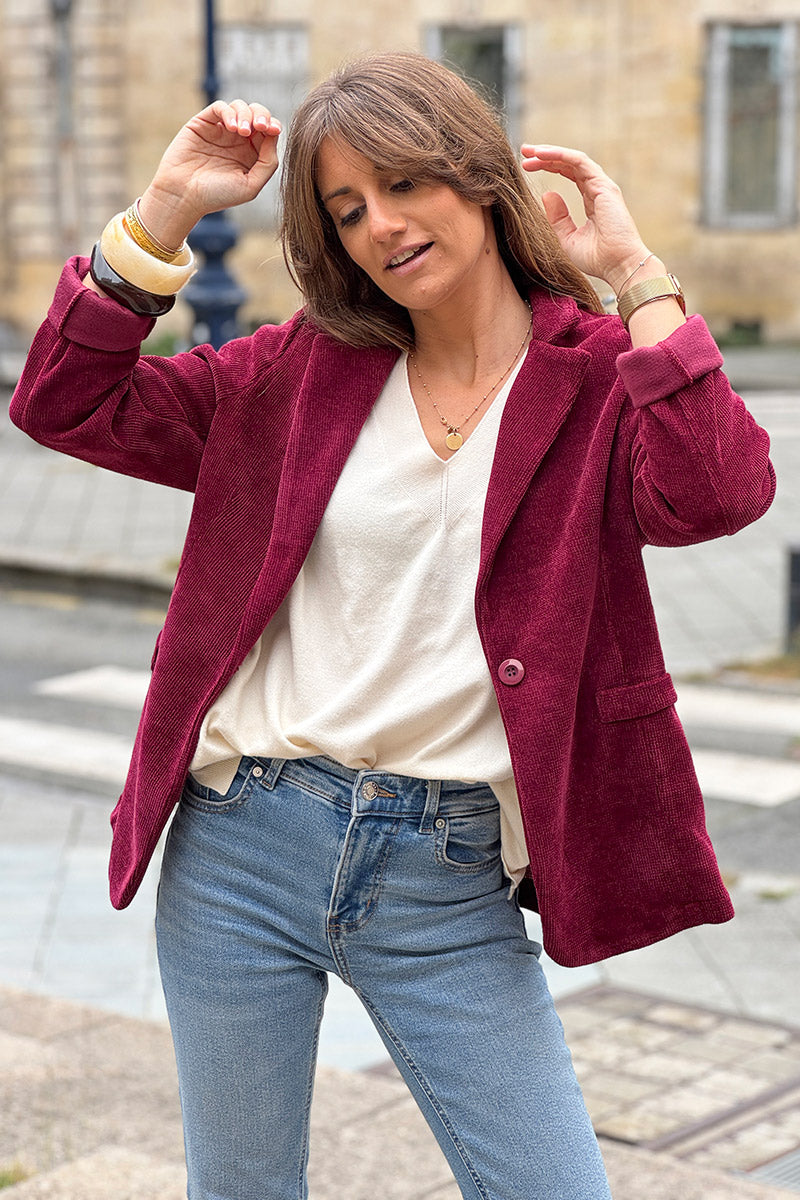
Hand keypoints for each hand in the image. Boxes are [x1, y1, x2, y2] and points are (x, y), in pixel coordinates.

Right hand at [138, 100, 281, 248]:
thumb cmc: (217, 196)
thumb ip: (268, 163)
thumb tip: (275, 135)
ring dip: (246, 114)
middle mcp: (238, 141)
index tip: (273, 130)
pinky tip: (231, 126)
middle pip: (257, 115)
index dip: (273, 126)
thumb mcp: (251, 185)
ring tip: (242, 131)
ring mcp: (221, 130)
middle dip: (262, 116)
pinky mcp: (204, 123)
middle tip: (260, 126)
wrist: (184, 195)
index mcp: (252, 155)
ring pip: (240, 107)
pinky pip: (220, 107)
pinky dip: (229, 112)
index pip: (268, 132)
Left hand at [520, 145, 650, 293]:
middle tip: (524, 151)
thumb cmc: (597, 258)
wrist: (618, 265)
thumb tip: (547, 194)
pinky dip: (560, 155)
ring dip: (550, 152)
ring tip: (529, 151)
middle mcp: (597, 189)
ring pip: (573, 159)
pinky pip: (579, 162)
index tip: (526, 166)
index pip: (568, 174)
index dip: (548, 167)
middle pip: (569, 164)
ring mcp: (601, 186)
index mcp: (591, 201)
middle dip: (545, 155)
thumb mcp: (568, 239)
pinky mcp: (603, 185)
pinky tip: (542, 154)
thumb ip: (558, 218)